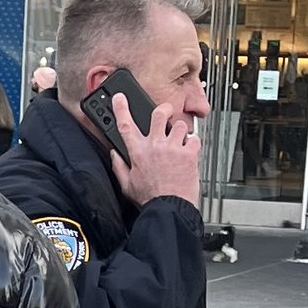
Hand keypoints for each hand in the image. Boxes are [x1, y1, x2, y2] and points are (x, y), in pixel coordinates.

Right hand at [105, 95, 204, 214]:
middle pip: (158, 114)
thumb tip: (114, 153)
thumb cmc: (150, 199)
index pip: (125, 125)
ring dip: (181, 132)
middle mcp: (155, 146)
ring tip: (179, 143)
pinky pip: (194, 139)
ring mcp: (172, 148)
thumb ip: (119, 166)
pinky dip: (193, 144)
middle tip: (166, 112)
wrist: (169, 209)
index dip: (121, 108)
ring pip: (180, 125)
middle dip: (163, 109)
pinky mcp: (188, 154)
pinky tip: (189, 152)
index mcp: (138, 153)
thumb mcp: (127, 185)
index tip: (120, 98)